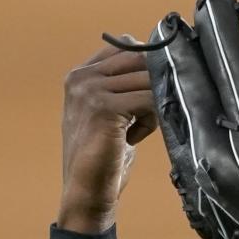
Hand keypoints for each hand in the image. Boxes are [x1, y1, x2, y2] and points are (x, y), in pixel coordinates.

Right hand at [58, 41, 156, 234]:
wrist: (87, 190)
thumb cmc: (104, 156)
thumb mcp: (111, 113)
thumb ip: (124, 88)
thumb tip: (159, 66)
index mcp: (80, 75)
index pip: (125, 47)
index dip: (148, 65)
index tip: (154, 88)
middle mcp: (82, 77)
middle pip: (139, 58)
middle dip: (154, 82)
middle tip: (153, 110)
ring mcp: (91, 90)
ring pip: (146, 79)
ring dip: (153, 104)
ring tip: (139, 128)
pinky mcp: (104, 107)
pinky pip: (148, 99)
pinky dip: (150, 119)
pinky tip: (134, 138)